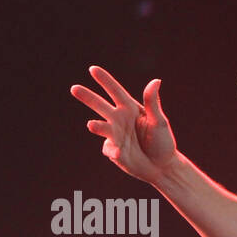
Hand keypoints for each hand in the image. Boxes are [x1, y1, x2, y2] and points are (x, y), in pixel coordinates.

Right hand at [70, 65, 177, 184]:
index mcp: (129, 108)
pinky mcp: (114, 152)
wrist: (162, 166)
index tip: (93, 69)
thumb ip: (152, 103)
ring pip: (102, 128)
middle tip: (74, 88)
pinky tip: (118, 153)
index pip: (115, 92)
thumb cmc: (162, 141)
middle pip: (101, 106)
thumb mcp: (159, 121)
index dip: (105, 81)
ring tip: (91, 125)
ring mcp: (114, 136)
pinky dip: (113, 151)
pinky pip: (111, 150)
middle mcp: (119, 120)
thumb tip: (156, 81)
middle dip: (88, 97)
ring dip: (97, 127)